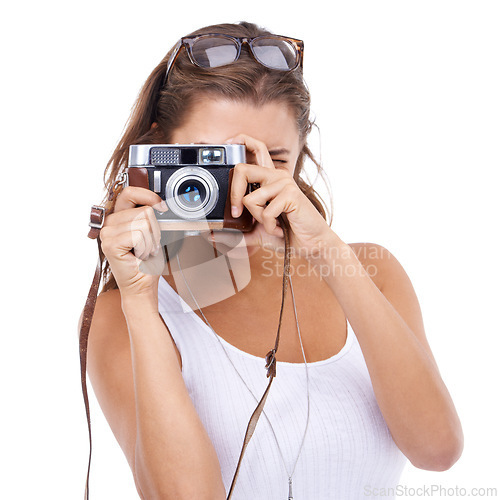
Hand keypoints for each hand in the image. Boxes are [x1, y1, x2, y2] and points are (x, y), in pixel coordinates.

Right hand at [99, 187, 167, 297]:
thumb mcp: (152, 233)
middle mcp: (110, 222)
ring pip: (144, 223)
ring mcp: (108, 233)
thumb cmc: (146, 262)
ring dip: (151, 241)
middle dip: (155, 230)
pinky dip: (146, 247)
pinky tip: (139, 256)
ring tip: (143, 251)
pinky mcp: (110, 243)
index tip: (161, 207)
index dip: (148, 196)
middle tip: (148, 244)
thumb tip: (162, 204)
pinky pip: (139, 235)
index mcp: (119, 216)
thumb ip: (152, 216)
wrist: (142, 284)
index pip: (130, 192)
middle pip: (144, 210)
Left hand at [202, 134, 332, 258]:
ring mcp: (284, 183)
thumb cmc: (286, 234)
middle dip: (234, 194)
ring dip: (259, 219)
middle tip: (237, 213)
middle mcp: (276, 176)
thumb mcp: (256, 232)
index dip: (242, 141)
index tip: (228, 142)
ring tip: (273, 225)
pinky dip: (269, 226)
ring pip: (250, 199)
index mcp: (268, 179)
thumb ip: (236, 232)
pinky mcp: (291, 194)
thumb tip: (211, 235)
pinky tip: (280, 228)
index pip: (257, 148)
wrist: (309, 244)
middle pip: (242, 169)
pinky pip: (265, 211)